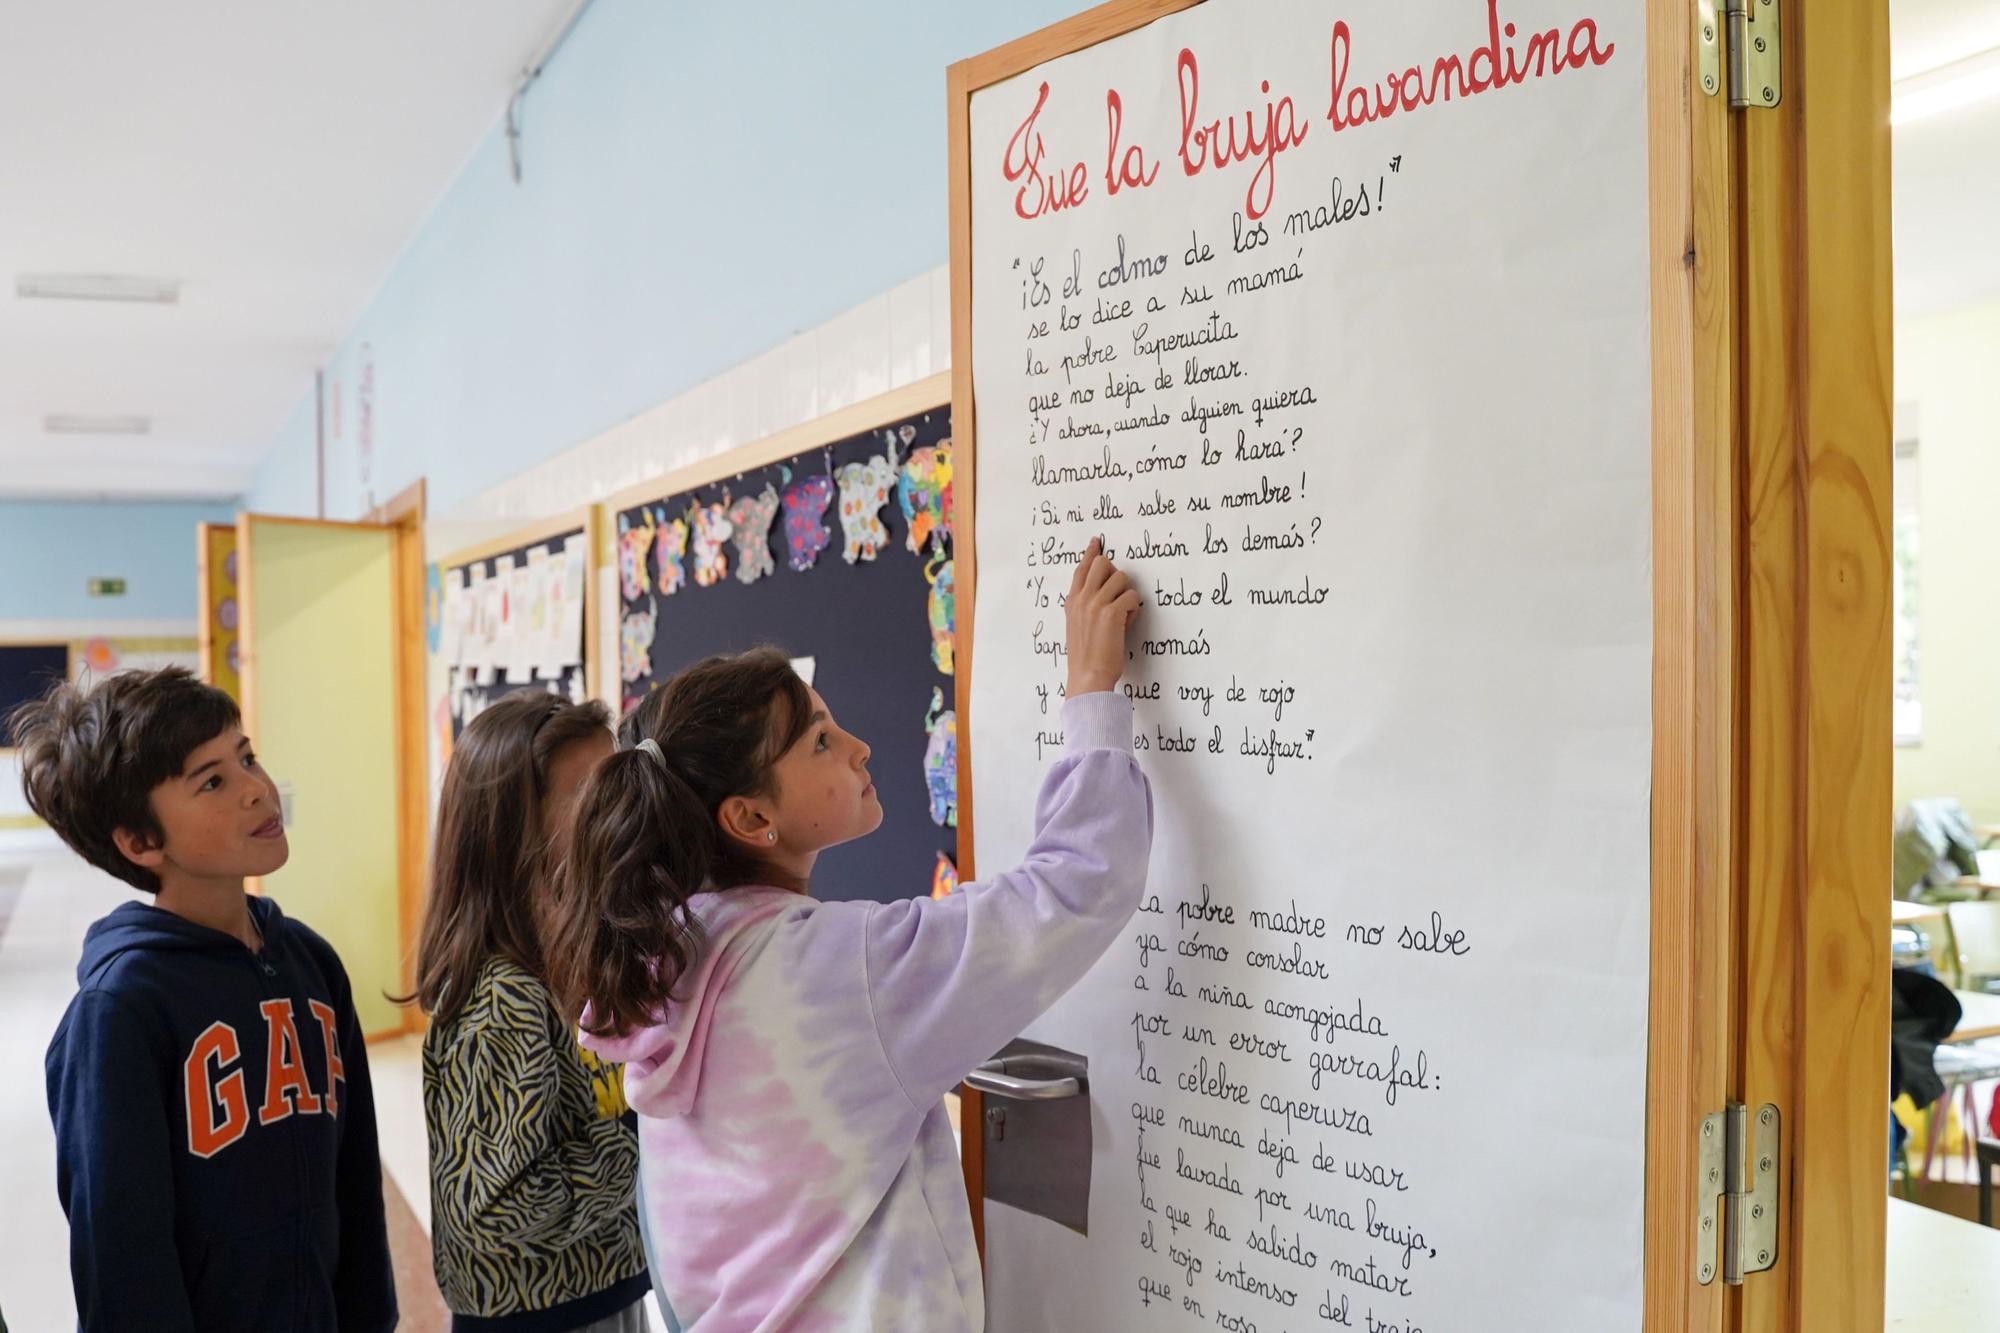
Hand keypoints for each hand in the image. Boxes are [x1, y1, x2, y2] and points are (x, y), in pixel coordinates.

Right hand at [1065, 538, 1140, 696]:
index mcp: (1071, 601)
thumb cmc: (1085, 657)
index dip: (1090, 553)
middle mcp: (1081, 598)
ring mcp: (1095, 604)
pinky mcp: (1111, 612)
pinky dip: (1133, 610)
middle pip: (1103, 563)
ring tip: (1122, 615)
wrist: (1088, 676)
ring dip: (1127, 595)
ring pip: (1121, 578)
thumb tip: (1101, 592)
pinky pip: (1132, 597)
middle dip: (1116, 574)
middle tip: (1118, 592)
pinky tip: (1127, 624)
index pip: (1081, 569)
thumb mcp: (1076, 626)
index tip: (1096, 541)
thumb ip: (1083, 607)